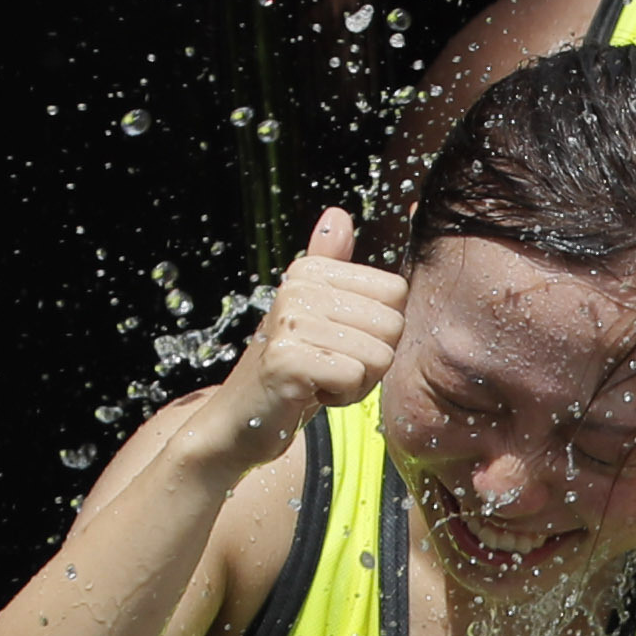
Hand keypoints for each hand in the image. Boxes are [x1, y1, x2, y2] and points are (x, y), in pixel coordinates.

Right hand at [202, 209, 408, 469]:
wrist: (239, 419)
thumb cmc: (291, 368)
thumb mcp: (314, 314)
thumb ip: (328, 266)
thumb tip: (338, 216)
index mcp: (309, 272)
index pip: (396, 292)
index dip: (380, 329)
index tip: (341, 342)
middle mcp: (297, 288)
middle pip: (392, 325)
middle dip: (372, 359)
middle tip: (330, 366)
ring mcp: (290, 323)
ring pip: (379, 355)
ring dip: (358, 382)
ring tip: (320, 379)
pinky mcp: (288, 361)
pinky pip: (356, 378)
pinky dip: (342, 396)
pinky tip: (310, 394)